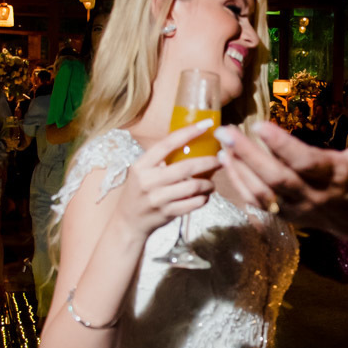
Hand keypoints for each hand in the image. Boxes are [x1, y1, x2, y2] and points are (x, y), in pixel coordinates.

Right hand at [112, 120, 219, 239]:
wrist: (128, 222)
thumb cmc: (138, 193)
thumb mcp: (141, 172)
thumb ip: (160, 160)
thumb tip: (188, 143)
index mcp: (141, 166)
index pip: (167, 144)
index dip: (188, 133)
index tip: (205, 125)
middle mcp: (148, 181)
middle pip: (186, 167)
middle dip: (208, 162)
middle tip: (220, 160)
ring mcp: (158, 199)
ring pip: (193, 186)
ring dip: (208, 183)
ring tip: (211, 183)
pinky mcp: (167, 213)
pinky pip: (193, 203)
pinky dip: (203, 199)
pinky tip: (203, 196)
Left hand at [218, 90, 347, 244]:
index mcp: (337, 176)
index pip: (306, 162)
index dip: (282, 146)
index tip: (260, 125)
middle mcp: (314, 195)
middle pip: (277, 178)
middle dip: (248, 155)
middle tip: (225, 132)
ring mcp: (298, 208)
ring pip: (263, 192)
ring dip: (239, 169)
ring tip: (221, 144)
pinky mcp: (286, 215)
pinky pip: (258, 202)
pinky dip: (239, 183)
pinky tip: (226, 162)